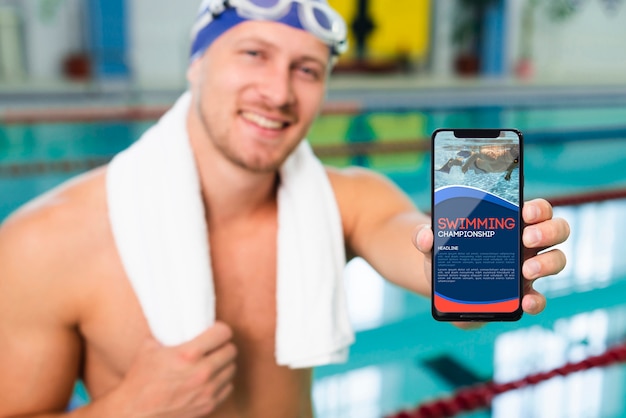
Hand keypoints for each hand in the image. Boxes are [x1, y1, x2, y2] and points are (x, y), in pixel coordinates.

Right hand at [110, 321, 236, 417]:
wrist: (135, 414)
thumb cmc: (140, 380)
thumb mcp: (149, 348)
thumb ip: (166, 333)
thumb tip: (174, 321)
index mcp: (188, 355)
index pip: (223, 333)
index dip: (220, 329)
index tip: (215, 330)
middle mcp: (202, 372)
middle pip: (231, 350)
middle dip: (224, 346)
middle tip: (215, 346)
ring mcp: (207, 391)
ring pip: (232, 369)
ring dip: (224, 364)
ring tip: (214, 361)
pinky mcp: (208, 406)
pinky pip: (228, 387)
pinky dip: (222, 381)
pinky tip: (212, 378)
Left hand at [413, 198, 569, 315]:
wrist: (442, 285)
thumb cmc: (444, 253)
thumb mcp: (432, 243)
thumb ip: (423, 236)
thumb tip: (425, 236)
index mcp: (510, 223)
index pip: (537, 209)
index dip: (538, 208)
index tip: (525, 211)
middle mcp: (526, 244)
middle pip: (557, 230)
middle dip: (548, 232)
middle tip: (527, 239)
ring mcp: (528, 269)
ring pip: (557, 260)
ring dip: (548, 263)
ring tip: (526, 270)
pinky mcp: (521, 295)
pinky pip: (539, 298)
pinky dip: (537, 301)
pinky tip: (526, 301)